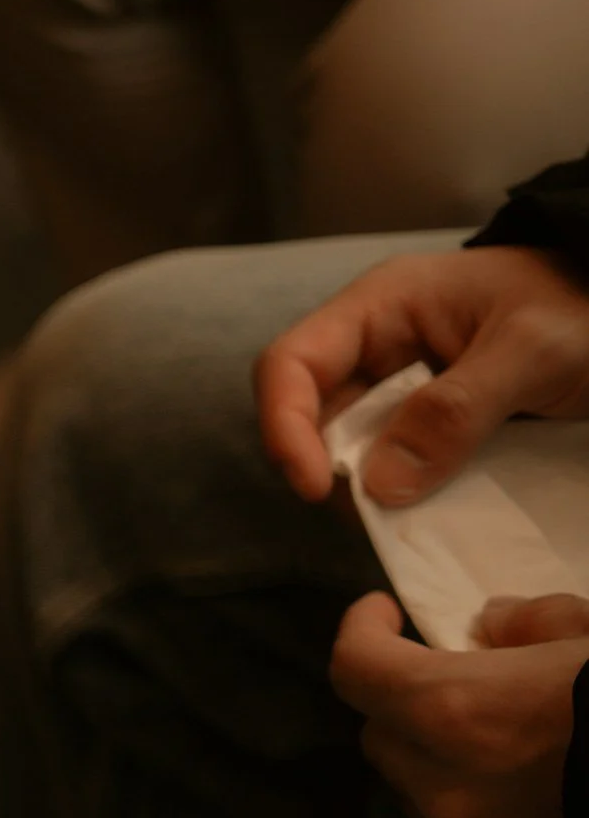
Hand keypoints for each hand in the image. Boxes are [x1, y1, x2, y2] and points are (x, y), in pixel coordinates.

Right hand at [257, 247, 588, 506]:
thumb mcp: (534, 350)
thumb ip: (456, 410)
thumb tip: (380, 486)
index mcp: (382, 305)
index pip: (291, 363)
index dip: (284, 425)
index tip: (316, 487)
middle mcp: (376, 346)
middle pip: (310, 413)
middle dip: (330, 467)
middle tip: (377, 511)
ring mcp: (401, 386)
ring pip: (349, 447)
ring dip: (370, 487)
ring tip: (415, 513)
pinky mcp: (428, 422)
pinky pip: (394, 462)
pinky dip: (405, 493)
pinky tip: (436, 507)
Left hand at [328, 591, 588, 817]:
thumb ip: (531, 622)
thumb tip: (490, 626)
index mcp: (451, 710)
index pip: (355, 669)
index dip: (361, 631)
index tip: (383, 613)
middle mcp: (443, 783)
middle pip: (379, 734)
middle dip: (401, 701)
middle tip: (451, 673)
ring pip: (417, 788)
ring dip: (436, 753)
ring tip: (497, 730)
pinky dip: (476, 799)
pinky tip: (527, 782)